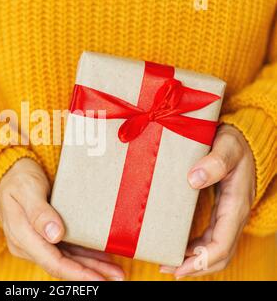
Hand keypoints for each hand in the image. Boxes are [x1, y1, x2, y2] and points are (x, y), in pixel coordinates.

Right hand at [0, 158, 124, 280]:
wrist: (8, 174)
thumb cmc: (18, 179)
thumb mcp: (27, 189)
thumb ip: (39, 212)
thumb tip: (54, 235)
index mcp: (21, 236)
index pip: (52, 261)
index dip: (76, 273)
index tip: (98, 278)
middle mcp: (28, 245)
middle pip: (62, 265)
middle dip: (90, 274)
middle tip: (117, 277)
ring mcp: (36, 242)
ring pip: (66, 260)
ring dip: (91, 267)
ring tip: (115, 271)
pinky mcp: (44, 237)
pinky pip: (66, 250)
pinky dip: (85, 255)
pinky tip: (102, 257)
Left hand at [160, 124, 254, 278]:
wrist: (242, 139)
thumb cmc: (235, 142)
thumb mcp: (227, 146)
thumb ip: (215, 161)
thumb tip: (194, 180)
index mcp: (236, 204)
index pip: (222, 244)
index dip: (201, 261)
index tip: (178, 269)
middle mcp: (233, 215)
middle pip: (218, 253)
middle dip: (194, 266)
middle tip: (165, 269)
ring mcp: (227, 215)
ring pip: (213, 248)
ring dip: (192, 259)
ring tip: (166, 263)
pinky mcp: (219, 211)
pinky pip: (209, 237)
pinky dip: (193, 246)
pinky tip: (176, 246)